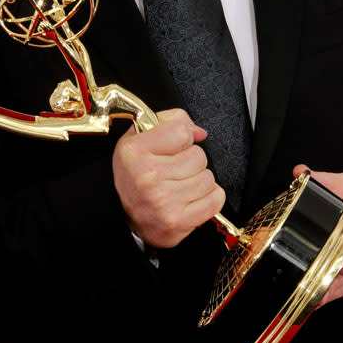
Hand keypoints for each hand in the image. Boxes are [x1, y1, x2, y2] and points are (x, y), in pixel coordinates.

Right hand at [113, 109, 225, 248]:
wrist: (126, 216)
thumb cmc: (135, 176)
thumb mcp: (141, 138)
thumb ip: (172, 121)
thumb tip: (199, 132)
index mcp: (135, 151)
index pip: (182, 131)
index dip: (182, 138)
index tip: (173, 147)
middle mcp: (147, 176)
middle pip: (198, 156)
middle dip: (191, 161)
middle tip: (174, 170)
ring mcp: (163, 200)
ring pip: (208, 178)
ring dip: (199, 181)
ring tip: (180, 185)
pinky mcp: (178, 221)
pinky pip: (215, 199)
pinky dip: (208, 198)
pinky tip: (190, 198)